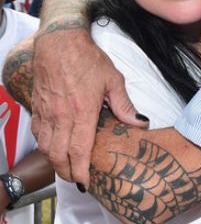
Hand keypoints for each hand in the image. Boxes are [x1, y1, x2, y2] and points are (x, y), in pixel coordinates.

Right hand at [31, 25, 145, 187]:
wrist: (60, 40)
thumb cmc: (87, 58)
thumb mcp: (113, 79)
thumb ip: (124, 105)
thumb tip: (140, 123)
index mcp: (82, 111)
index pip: (79, 151)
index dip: (81, 171)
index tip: (85, 183)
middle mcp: (61, 115)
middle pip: (59, 155)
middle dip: (66, 172)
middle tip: (76, 180)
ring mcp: (47, 112)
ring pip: (46, 147)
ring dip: (54, 162)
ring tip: (65, 168)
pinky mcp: (37, 106)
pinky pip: (38, 133)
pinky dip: (44, 145)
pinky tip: (53, 147)